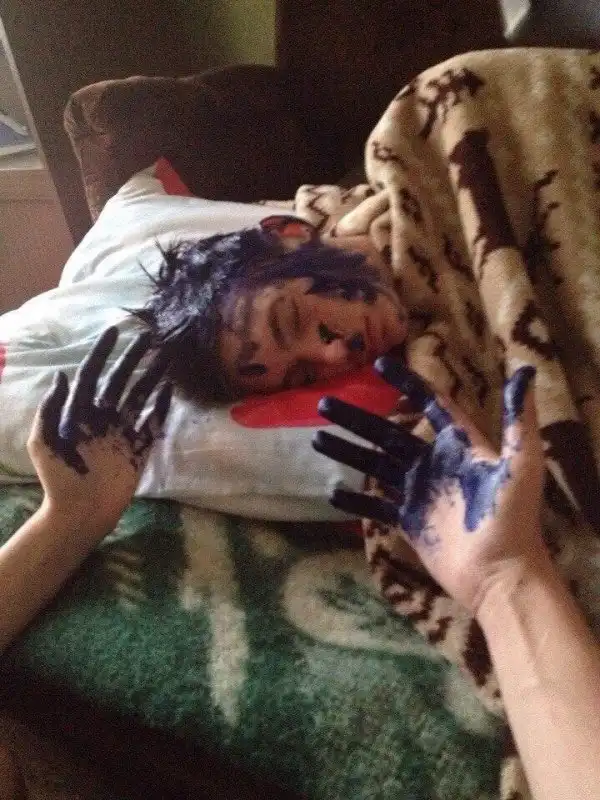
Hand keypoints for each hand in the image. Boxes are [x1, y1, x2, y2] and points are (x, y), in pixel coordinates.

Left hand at [27, 326, 172, 533]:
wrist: (79, 513)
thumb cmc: (57, 479)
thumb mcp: (43, 443)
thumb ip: (51, 409)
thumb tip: (61, 375)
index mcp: (79, 413)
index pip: (92, 375)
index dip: (102, 353)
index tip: (114, 331)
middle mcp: (102, 418)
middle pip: (120, 381)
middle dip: (134, 358)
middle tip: (150, 337)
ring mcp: (122, 433)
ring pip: (139, 397)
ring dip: (152, 376)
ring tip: (167, 357)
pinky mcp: (138, 449)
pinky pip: (152, 423)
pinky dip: (161, 407)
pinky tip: (169, 390)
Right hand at [313, 359, 545, 613]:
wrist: (500, 576)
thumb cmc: (513, 520)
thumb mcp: (521, 466)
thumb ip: (518, 421)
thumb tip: (524, 371)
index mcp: (458, 446)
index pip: (430, 405)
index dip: (406, 384)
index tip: (379, 365)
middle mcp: (434, 464)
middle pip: (388, 433)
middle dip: (357, 419)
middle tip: (325, 404)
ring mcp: (419, 493)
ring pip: (376, 464)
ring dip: (348, 451)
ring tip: (318, 438)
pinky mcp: (409, 522)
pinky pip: (376, 506)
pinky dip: (355, 499)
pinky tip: (332, 491)